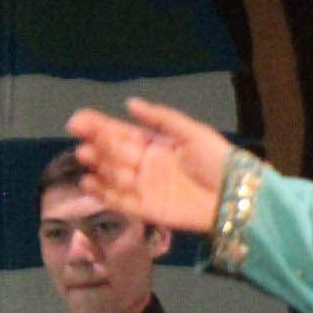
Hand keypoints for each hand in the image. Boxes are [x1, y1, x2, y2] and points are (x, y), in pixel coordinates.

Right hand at [64, 98, 232, 235]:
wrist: (235, 195)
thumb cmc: (217, 160)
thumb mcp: (193, 132)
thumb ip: (161, 118)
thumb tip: (130, 103)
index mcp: (155, 144)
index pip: (121, 133)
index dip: (99, 126)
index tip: (78, 121)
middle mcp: (145, 164)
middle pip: (113, 154)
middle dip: (97, 147)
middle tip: (84, 143)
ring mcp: (144, 187)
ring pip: (113, 176)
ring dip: (98, 167)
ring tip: (86, 156)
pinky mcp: (147, 210)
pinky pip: (120, 202)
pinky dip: (103, 194)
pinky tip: (89, 183)